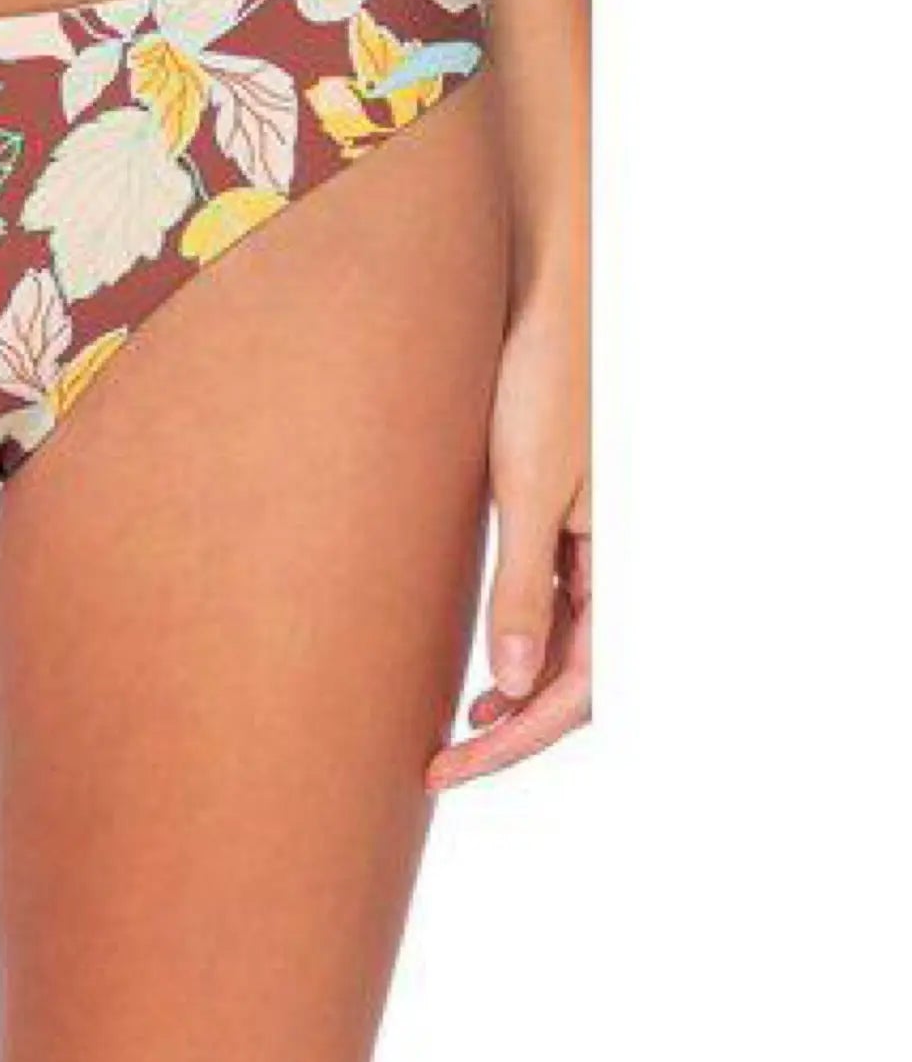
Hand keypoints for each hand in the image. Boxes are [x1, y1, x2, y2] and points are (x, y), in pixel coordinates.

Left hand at [429, 280, 590, 791]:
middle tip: (438, 764)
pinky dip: (517, 641)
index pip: (581, 684)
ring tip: (455, 729)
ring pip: (562, 644)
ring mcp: (588, 537)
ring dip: (515, 692)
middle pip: (575, 676)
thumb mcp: (526, 489)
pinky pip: (550, 601)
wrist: (539, 296)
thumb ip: (521, 586)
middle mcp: (615, 556)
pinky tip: (480, 662)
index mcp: (623, 558)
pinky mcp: (558, 511)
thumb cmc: (540, 378)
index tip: (450, 765)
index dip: (518, 738)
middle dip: (512, 729)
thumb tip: (510, 684)